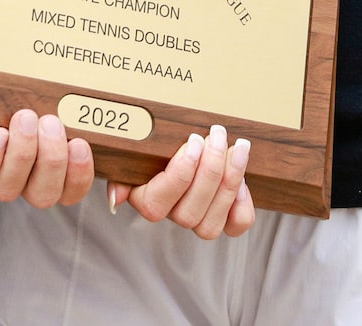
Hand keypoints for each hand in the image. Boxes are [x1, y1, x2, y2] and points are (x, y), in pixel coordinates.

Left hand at [0, 110, 92, 207]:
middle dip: (51, 161)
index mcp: (53, 175)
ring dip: (21, 154)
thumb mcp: (71, 112)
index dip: (78, 175)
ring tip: (26, 118)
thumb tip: (119, 187)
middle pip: (42, 195)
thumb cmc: (35, 101)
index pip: (71, 192)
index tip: (79, 144)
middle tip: (52, 123)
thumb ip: (100, 137)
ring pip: (8, 189)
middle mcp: (25, 182)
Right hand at [106, 125, 255, 239]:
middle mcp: (172, 216)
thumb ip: (122, 174)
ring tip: (238, 147)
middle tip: (217, 135)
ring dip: (229, 182)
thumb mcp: (137, 154)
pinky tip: (245, 181)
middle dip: (208, 170)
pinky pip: (235, 227)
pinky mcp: (224, 219)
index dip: (180, 173)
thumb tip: (116, 200)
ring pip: (211, 222)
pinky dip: (243, 207)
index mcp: (147, 200)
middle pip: (188, 213)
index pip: (156, 204)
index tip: (194, 140)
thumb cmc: (163, 147)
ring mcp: (199, 221)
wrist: (193, 141)